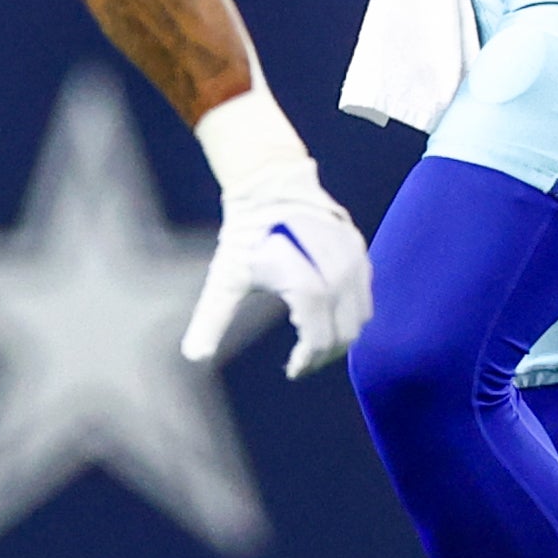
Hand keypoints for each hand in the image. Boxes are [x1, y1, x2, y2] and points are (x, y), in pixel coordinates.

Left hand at [181, 178, 371, 378]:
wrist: (270, 186)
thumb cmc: (245, 235)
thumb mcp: (226, 279)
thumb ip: (212, 320)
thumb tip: (193, 357)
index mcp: (307, 285)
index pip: (319, 341)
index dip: (308, 362)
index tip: (292, 371)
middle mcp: (338, 274)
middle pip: (345, 334)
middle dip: (325, 354)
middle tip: (304, 362)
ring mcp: (354, 260)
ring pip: (360, 317)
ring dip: (341, 335)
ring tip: (315, 343)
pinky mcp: (359, 250)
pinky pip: (365, 294)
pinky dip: (351, 312)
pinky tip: (327, 315)